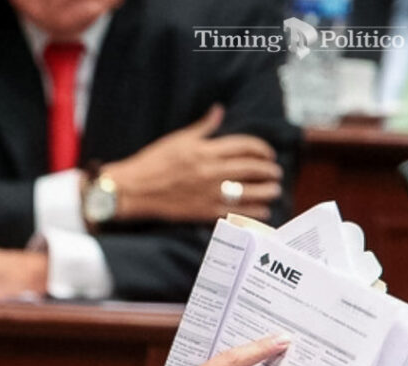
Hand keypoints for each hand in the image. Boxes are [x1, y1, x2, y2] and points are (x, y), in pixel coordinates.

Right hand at [104, 104, 282, 222]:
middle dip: (269, 170)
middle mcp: (210, 171)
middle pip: (252, 169)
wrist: (132, 189)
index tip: (268, 153)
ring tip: (274, 190)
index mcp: (205, 151)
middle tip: (275, 172)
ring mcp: (208, 193)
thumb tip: (218, 110)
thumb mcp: (177, 139)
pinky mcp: (204, 212)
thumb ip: (202, 127)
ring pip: (250, 192)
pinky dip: (254, 212)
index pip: (245, 146)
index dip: (262, 149)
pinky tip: (263, 211)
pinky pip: (236, 212)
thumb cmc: (151, 162)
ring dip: (267, 191)